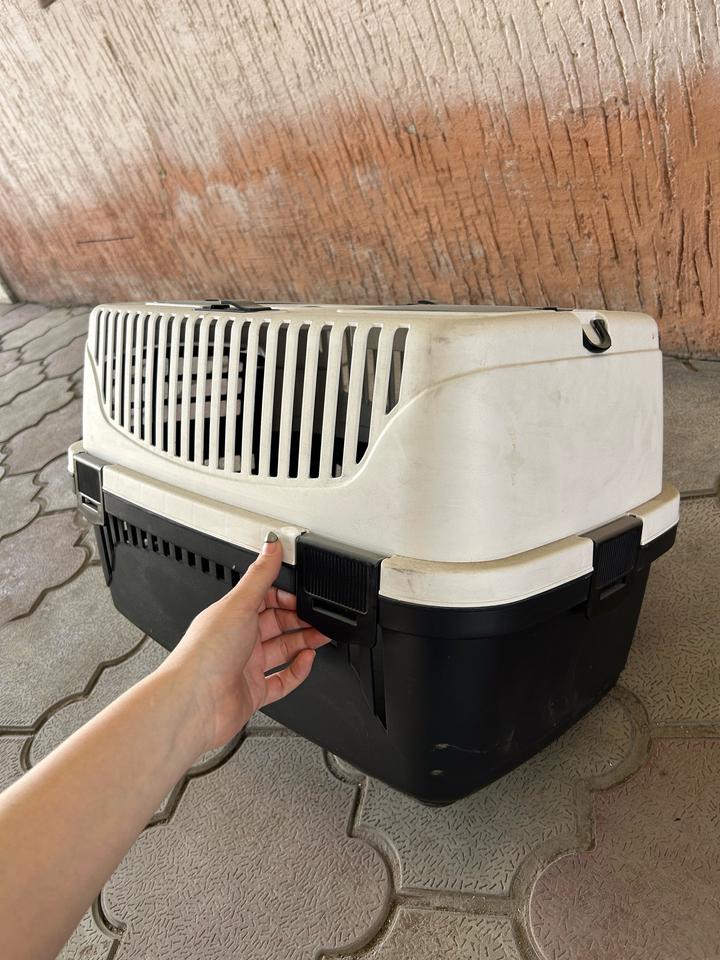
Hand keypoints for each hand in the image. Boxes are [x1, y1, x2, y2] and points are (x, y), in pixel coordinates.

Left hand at [160, 534, 329, 752]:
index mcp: (230, 615)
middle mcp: (237, 639)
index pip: (264, 598)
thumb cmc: (205, 655)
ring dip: (304, 641)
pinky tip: (307, 661)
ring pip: (282, 649)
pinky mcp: (253, 692)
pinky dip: (298, 671)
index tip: (304, 594)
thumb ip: (259, 575)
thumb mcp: (238, 605)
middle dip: (300, 618)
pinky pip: (282, 679)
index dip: (286, 596)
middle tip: (319, 616)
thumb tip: (271, 545)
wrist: (195, 704)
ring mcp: (246, 667)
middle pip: (276, 623)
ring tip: (322, 635)